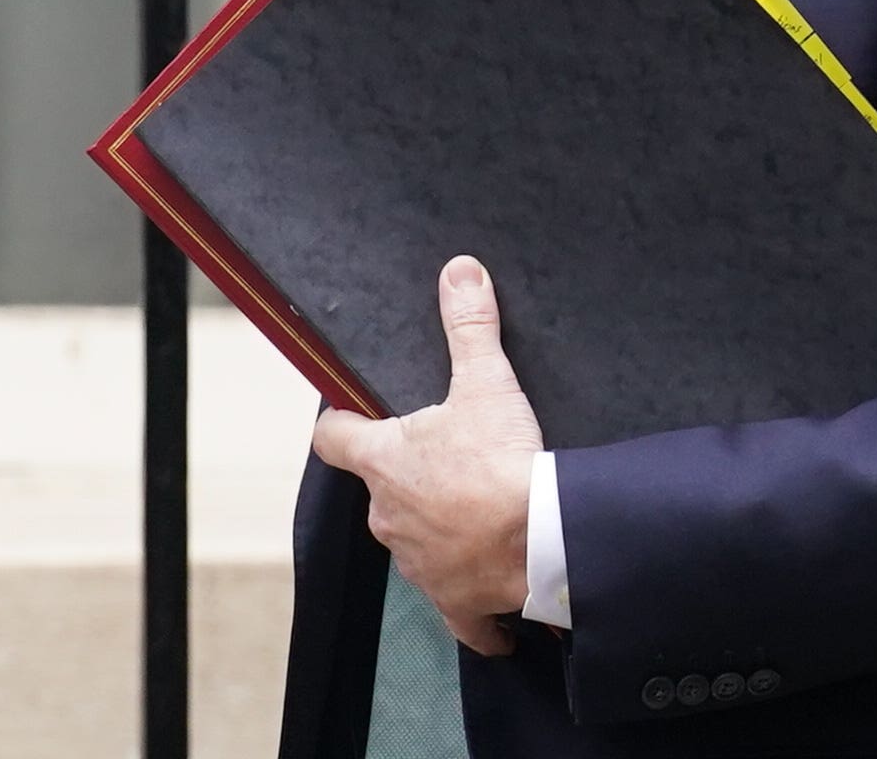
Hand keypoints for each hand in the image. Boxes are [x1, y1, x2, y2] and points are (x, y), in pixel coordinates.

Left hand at [313, 256, 543, 654]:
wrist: (543, 540)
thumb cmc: (502, 464)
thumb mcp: (486, 381)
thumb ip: (469, 325)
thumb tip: (459, 271)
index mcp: (383, 462)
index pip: (333, 437)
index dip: (339, 422)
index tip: (348, 415)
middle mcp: (387, 516)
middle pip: (382, 488)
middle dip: (410, 475)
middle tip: (451, 456)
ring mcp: (417, 562)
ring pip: (416, 539)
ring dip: (440, 526)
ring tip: (481, 509)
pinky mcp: (454, 600)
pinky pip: (455, 606)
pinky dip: (468, 594)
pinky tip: (488, 589)